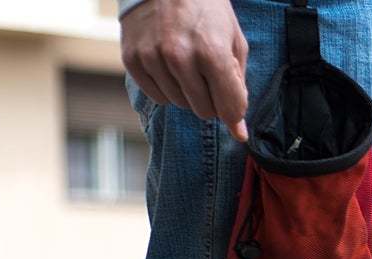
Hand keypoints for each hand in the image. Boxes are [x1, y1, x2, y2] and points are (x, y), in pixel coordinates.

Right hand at [121, 0, 250, 141]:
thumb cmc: (207, 11)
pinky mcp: (132, 59)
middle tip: (209, 74)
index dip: (235, 108)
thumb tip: (240, 133)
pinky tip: (169, 64)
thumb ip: (239, 88)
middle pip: (204, 111)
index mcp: (212, 53)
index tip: (233, 99)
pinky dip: (166, 87)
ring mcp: (152, 58)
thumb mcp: (235, 43)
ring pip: (180, 105)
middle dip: (212, 99)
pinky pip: (156, 97)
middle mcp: (179, 57)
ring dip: (187, 91)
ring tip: (188, 62)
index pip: (229, 108)